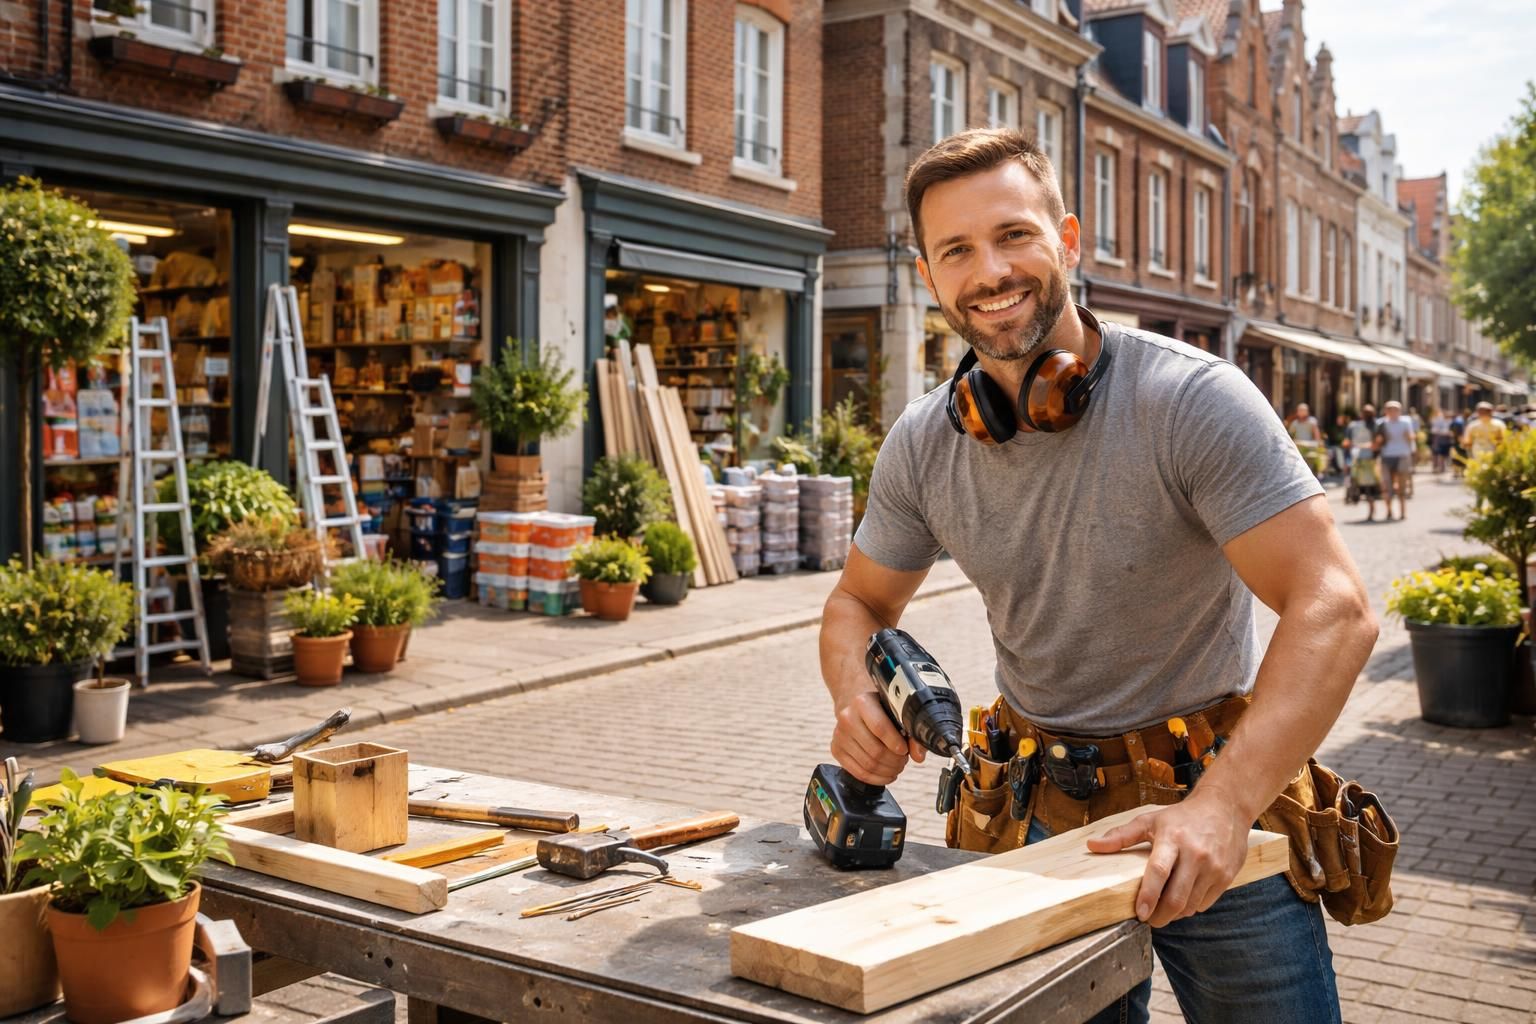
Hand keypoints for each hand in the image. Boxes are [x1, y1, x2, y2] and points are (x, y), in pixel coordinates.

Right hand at [829, 690, 925, 785]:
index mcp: (862, 702)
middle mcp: (847, 717)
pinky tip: (886, 774)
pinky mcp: (836, 750)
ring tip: (896, 766)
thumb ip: (912, 734)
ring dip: (888, 771)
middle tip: (903, 760)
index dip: (895, 743)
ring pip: (868, 764)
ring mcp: (839, 735)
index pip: (880, 728)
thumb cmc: (880, 710)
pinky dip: (876, 778)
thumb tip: (919, 756)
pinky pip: (858, 773)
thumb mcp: (897, 713)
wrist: (857, 708)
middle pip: (875, 750)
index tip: (904, 750)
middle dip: (895, 761)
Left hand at [1085, 795, 1249, 927]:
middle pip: (1177, 897)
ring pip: (1191, 905)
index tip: (1140, 913)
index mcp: (1172, 838)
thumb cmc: (1182, 817)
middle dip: (1160, 916)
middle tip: (1149, 920)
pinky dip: (1191, 907)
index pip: (1159, 871)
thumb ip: (1121, 836)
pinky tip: (1183, 900)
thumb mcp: (1149, 820)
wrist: (1224, 808)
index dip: (1148, 896)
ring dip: (1175, 914)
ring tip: (1164, 910)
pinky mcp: (1226, 876)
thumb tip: (1092, 846)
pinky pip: (1205, 903)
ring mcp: (1213, 867)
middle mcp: (1195, 854)